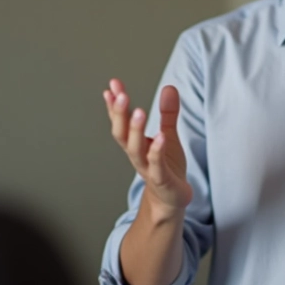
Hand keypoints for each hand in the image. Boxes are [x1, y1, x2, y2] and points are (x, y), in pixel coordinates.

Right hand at [104, 79, 192, 217]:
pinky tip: (160, 136)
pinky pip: (156, 165)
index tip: (112, 84)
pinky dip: (156, 151)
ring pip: (135, 150)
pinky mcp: (162, 180)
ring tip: (139, 110)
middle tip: (120, 94)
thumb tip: (168, 87)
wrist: (172, 200)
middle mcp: (137, 155)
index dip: (116, 104)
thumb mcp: (168, 135)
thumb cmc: (167, 168)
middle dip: (119, 115)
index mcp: (135, 144)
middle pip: (121, 134)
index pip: (121, 121)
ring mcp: (147, 168)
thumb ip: (167, 113)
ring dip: (135, 131)